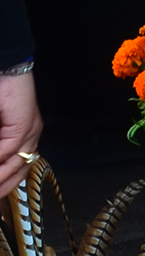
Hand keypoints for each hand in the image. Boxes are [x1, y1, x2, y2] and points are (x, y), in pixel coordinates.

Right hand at [0, 71, 41, 196]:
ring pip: (15, 162)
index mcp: (23, 138)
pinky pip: (10, 147)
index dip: (5, 185)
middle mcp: (30, 136)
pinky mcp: (23, 122)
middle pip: (19, 171)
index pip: (18, 170)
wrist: (5, 69)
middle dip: (2, 186)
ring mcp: (29, 130)